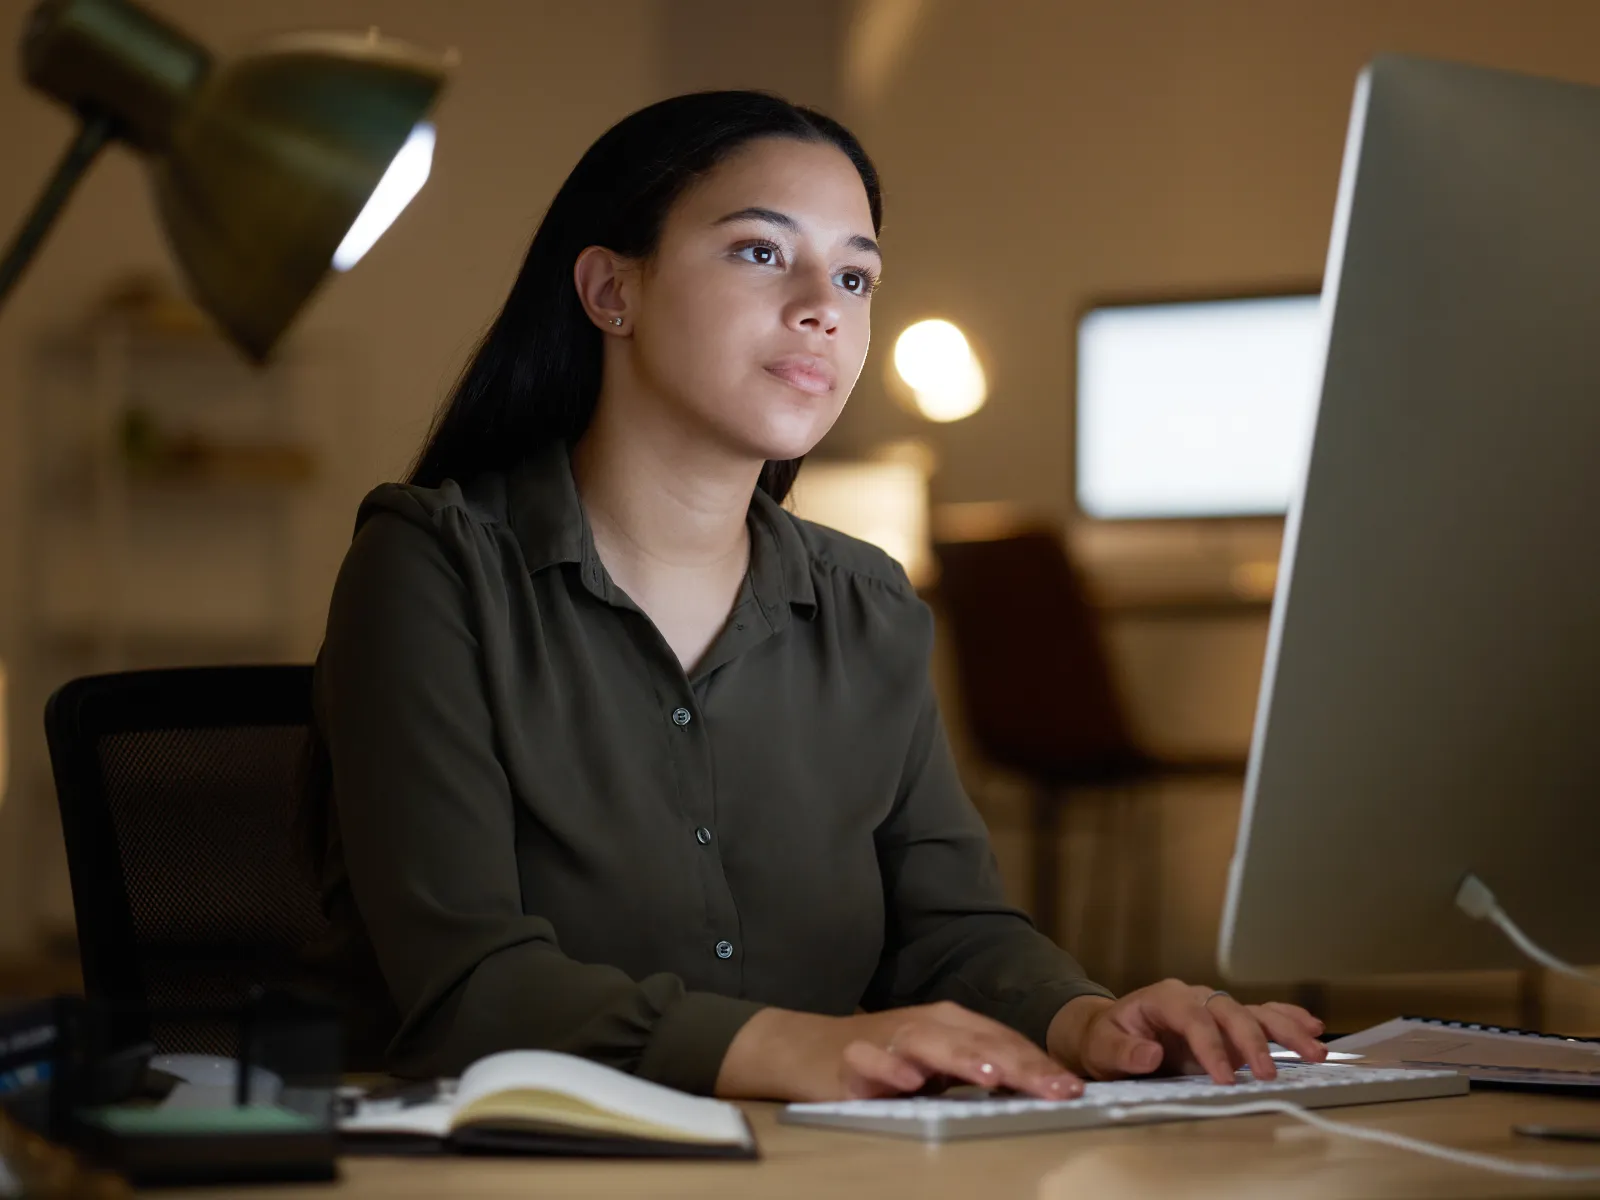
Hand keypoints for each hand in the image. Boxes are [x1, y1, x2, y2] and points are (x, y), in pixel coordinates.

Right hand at [716, 1002, 1085, 1102]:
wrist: (807, 1049)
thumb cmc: (884, 1059)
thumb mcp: (940, 1064)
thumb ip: (981, 1069)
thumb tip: (1041, 1087)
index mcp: (952, 1025)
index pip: (1004, 1042)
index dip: (1039, 1064)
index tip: (1072, 1089)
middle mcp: (925, 1024)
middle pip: (978, 1041)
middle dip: (1020, 1065)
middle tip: (1054, 1088)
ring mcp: (888, 1038)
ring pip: (930, 1043)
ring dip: (962, 1059)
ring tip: (993, 1078)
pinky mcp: (851, 1058)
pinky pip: (871, 1061)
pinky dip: (890, 1068)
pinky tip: (909, 1082)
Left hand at [1047, 979, 1326, 1083]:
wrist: (1108, 1033)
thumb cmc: (1106, 1039)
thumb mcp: (1103, 1047)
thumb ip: (1124, 1051)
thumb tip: (1150, 1054)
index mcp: (1164, 998)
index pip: (1193, 1018)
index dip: (1210, 1047)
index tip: (1224, 1078)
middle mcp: (1194, 997)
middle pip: (1229, 1012)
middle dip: (1252, 1042)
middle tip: (1268, 1074)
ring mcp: (1213, 1009)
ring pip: (1253, 1013)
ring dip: (1285, 1030)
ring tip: (1314, 1049)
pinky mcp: (1226, 1024)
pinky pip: (1260, 1017)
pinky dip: (1286, 1020)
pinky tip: (1311, 1027)